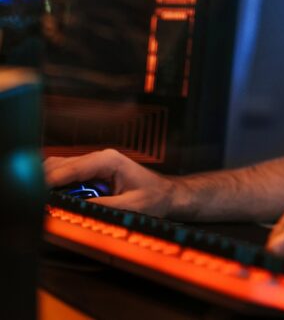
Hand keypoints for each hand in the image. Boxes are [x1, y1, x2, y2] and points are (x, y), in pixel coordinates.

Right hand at [44, 148, 178, 216]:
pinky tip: (53, 199)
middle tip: (34, 202)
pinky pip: (65, 175)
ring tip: (41, 202)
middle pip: (58, 165)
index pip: (71, 168)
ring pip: (58, 168)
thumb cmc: (153, 197)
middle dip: (43, 182)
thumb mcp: (130, 206)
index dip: (49, 181)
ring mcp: (93, 163)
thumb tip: (75, 210)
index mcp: (108, 161)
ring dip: (48, 184)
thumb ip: (102, 206)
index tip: (34, 193)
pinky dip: (56, 185)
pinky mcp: (91, 172)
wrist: (166, 194)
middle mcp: (98, 158)